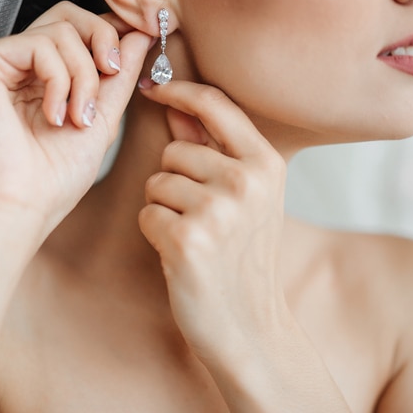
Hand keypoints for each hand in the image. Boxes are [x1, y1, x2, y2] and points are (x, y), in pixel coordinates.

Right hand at [0, 2, 151, 233]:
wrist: (21, 205)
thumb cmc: (54, 178)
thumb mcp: (102, 119)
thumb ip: (119, 75)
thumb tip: (141, 34)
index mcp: (41, 77)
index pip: (78, 30)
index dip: (110, 32)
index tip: (145, 35)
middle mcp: (16, 65)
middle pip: (68, 15)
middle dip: (103, 40)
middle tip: (113, 73)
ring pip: (61, 31)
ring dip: (84, 77)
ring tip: (76, 118)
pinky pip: (39, 44)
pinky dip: (59, 81)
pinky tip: (52, 116)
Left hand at [137, 79, 288, 363]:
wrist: (248, 324)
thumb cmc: (242, 256)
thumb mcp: (244, 198)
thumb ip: (212, 148)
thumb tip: (176, 104)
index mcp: (266, 164)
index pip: (215, 104)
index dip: (178, 90)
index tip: (154, 88)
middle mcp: (246, 181)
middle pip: (175, 150)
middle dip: (173, 179)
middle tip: (199, 217)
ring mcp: (218, 211)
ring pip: (156, 181)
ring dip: (164, 207)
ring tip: (194, 236)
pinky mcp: (188, 239)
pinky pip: (146, 213)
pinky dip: (155, 233)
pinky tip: (181, 254)